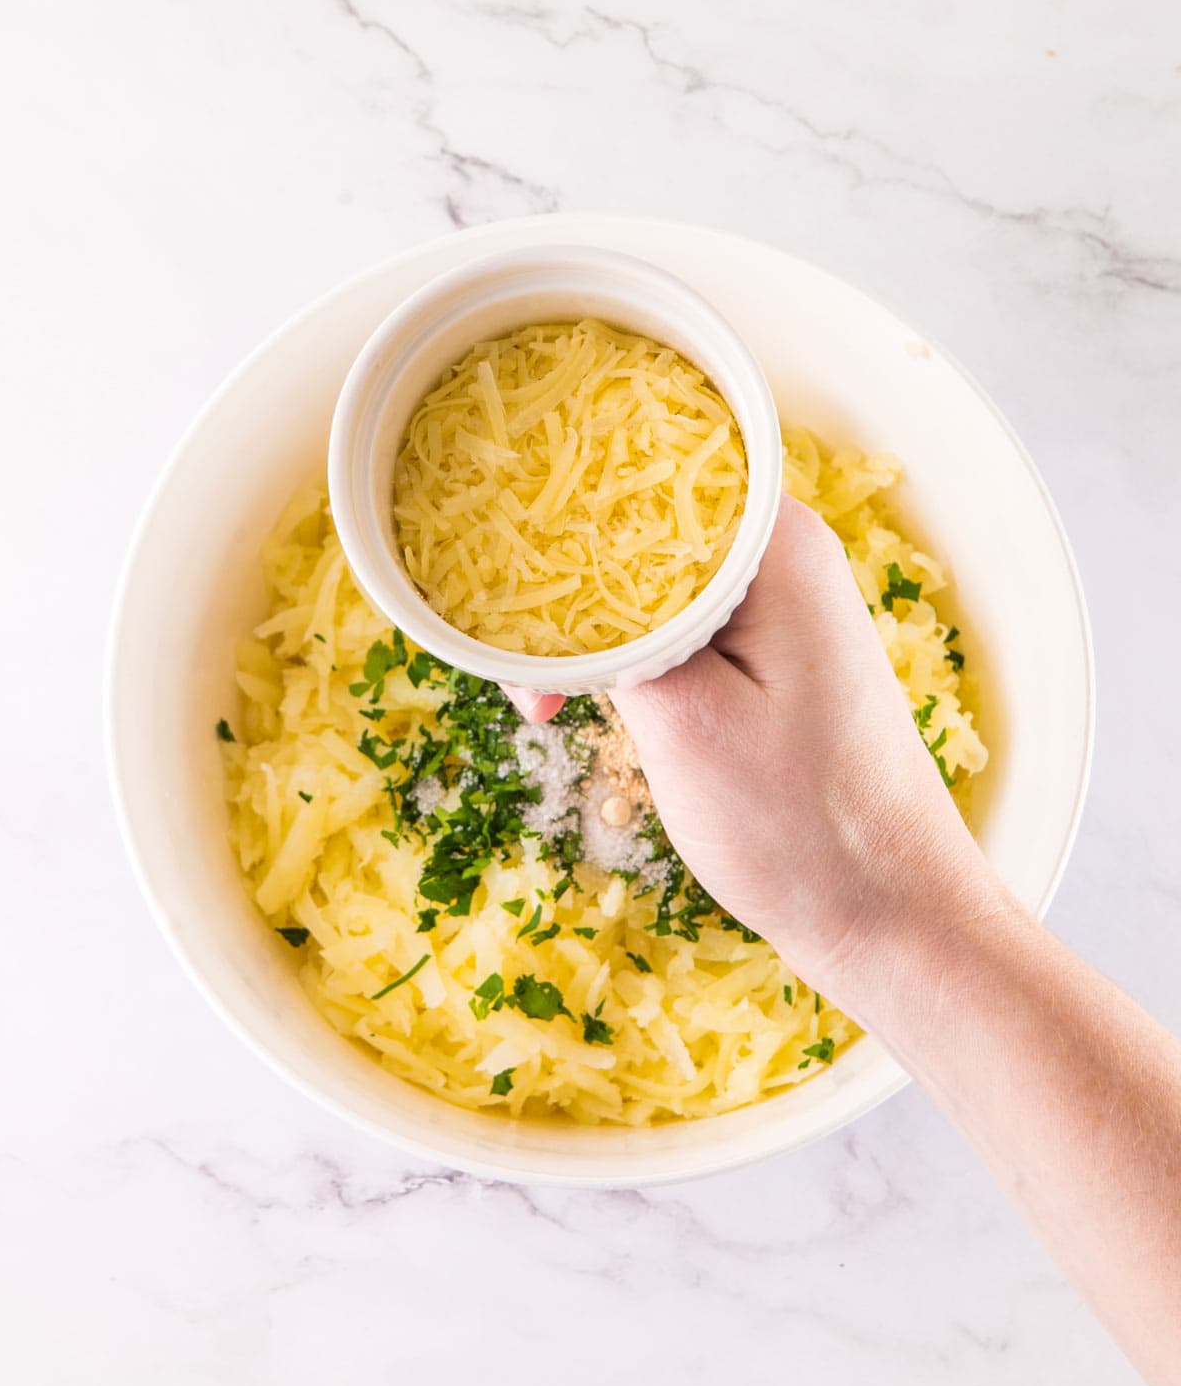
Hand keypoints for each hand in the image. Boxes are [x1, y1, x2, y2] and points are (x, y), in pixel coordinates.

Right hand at [506, 495, 1001, 1010]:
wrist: (889, 916)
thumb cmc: (803, 829)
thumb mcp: (685, 724)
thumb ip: (617, 636)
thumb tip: (554, 585)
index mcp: (776, 545)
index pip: (648, 468)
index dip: (564, 504)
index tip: (496, 546)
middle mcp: (780, 556)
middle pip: (639, 524)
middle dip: (564, 579)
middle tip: (513, 657)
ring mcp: (774, 608)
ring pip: (644, 582)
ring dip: (586, 632)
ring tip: (545, 703)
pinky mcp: (762, 658)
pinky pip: (668, 627)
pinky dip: (618, 661)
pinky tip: (579, 707)